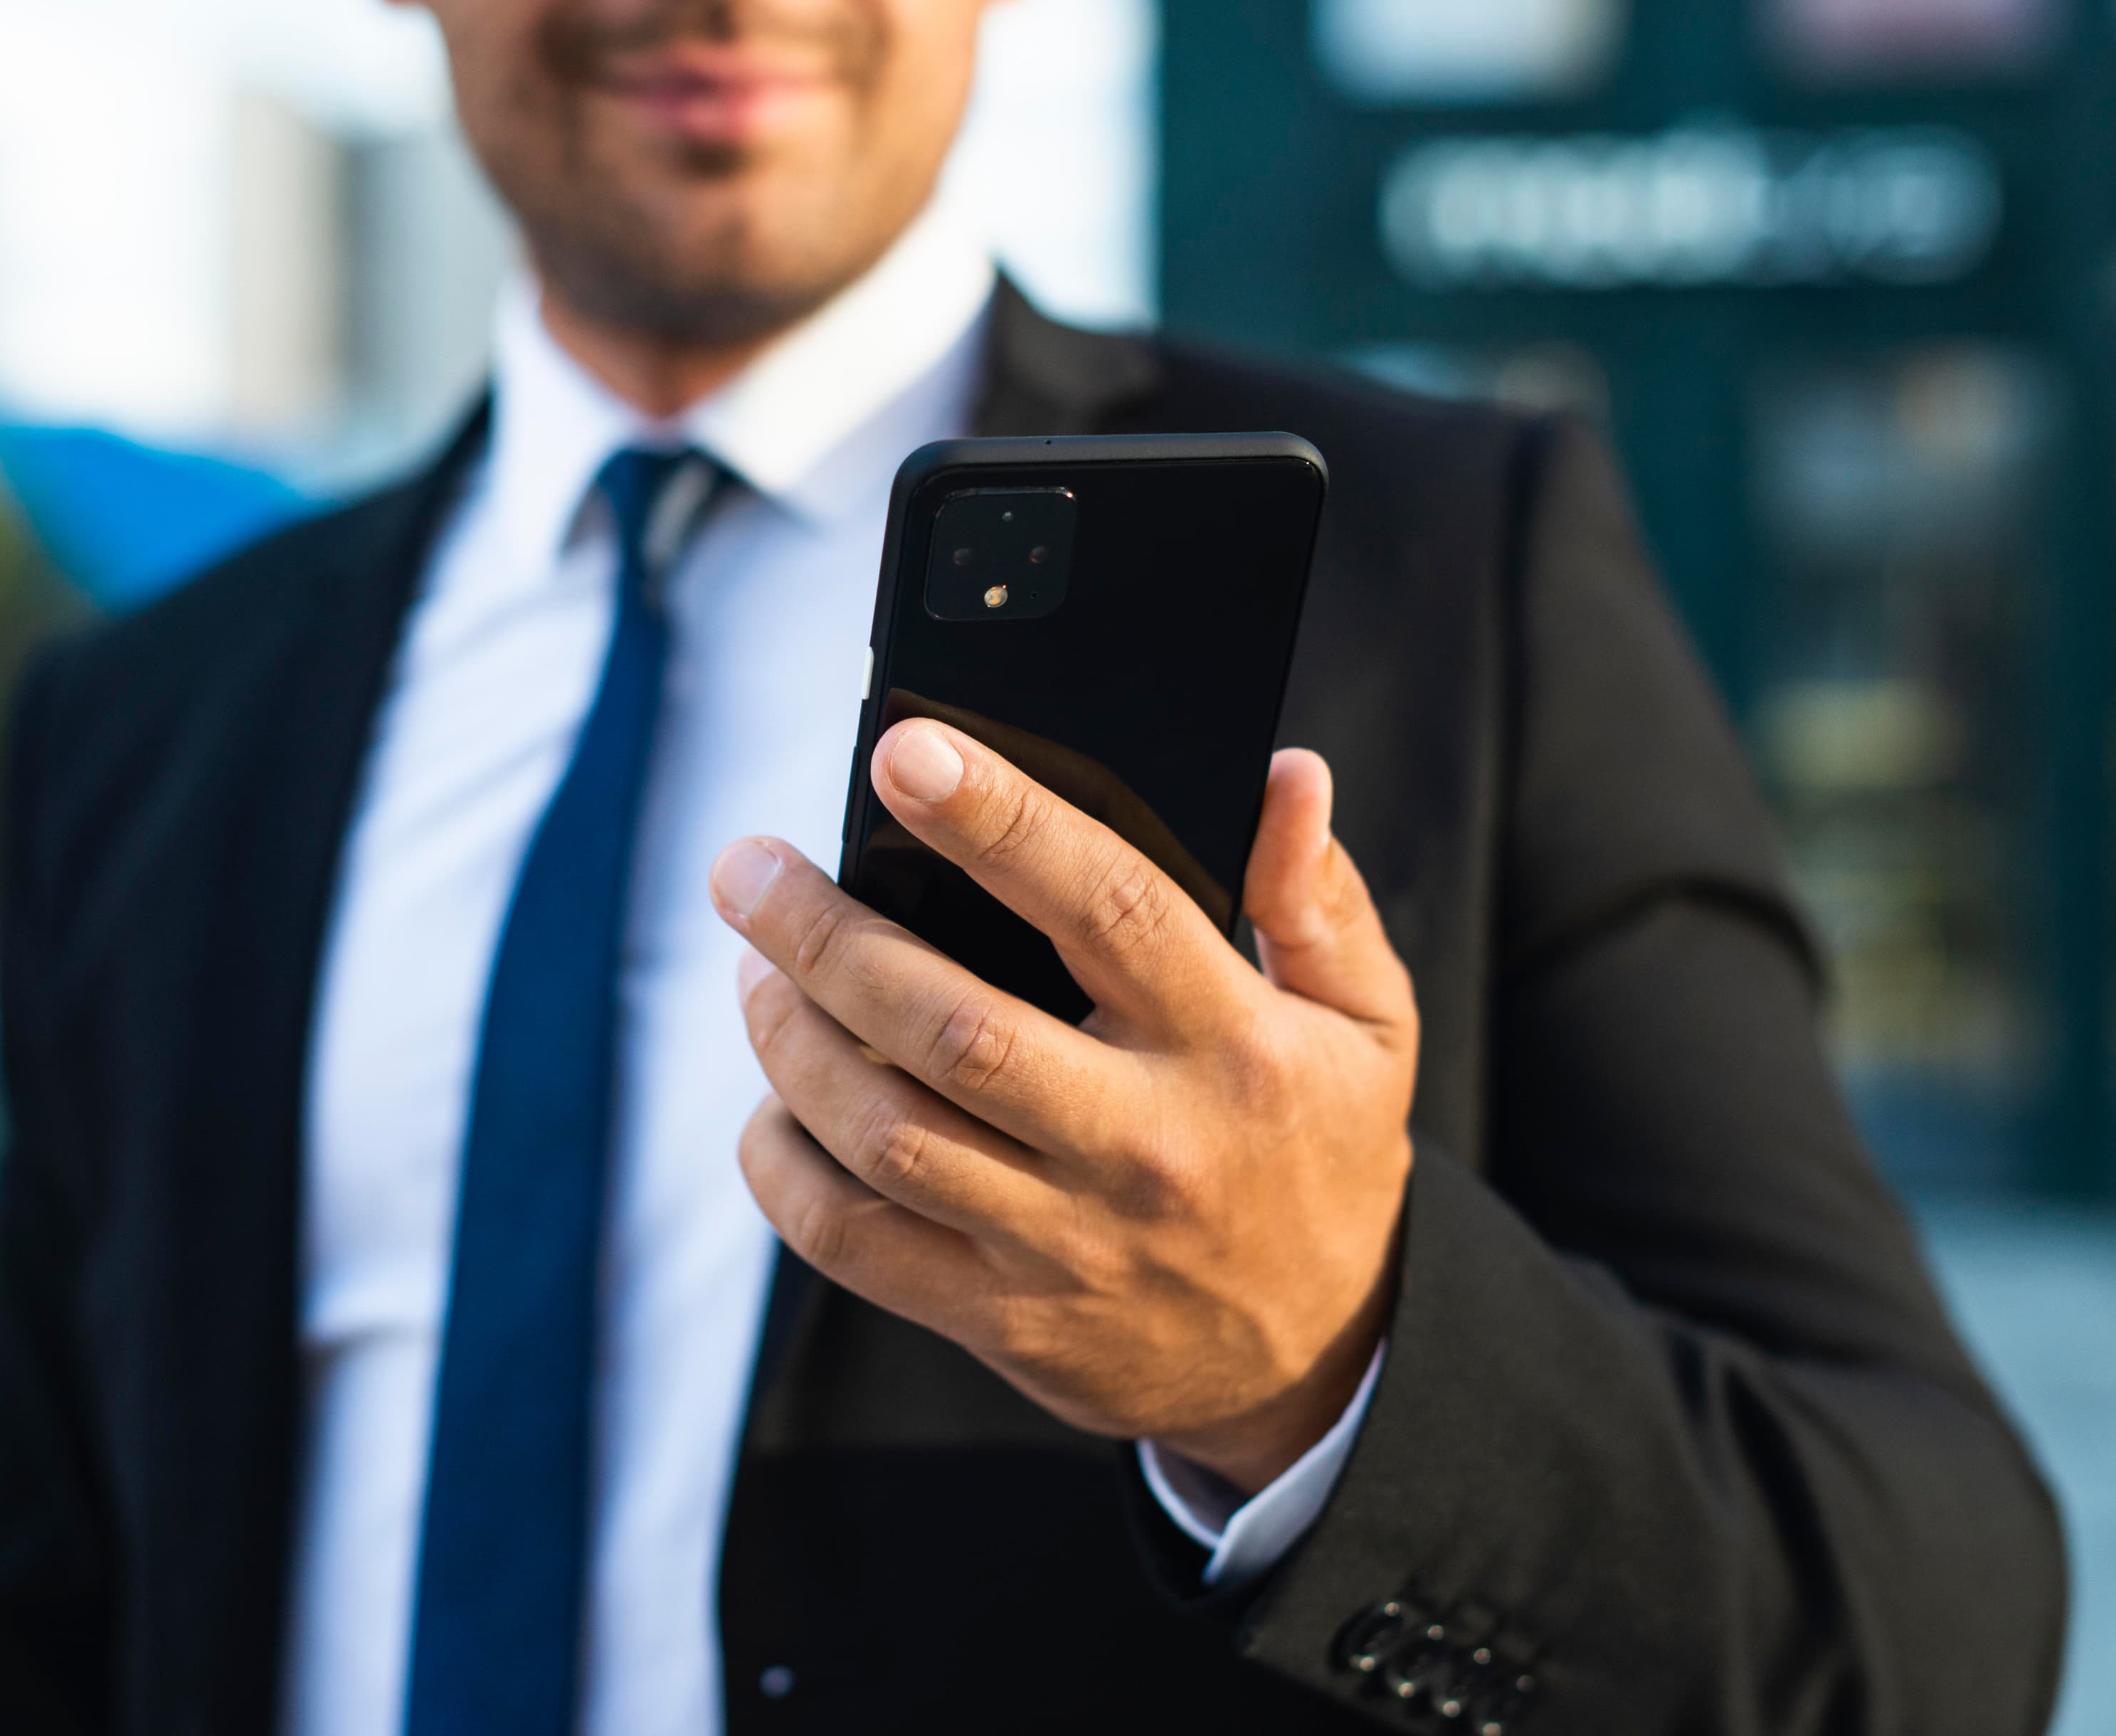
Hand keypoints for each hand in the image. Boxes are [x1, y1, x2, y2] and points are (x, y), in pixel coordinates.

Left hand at [709, 721, 1416, 1494]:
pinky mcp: (1002, 1318)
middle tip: (747, 867)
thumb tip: (1289, 772)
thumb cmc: (1323, 1156)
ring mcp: (1064, 1240)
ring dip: (788, 1038)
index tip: (903, 752)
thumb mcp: (1368, 1022)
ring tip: (753, 966)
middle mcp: (1142, 1143)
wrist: (1321, 1363)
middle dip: (823, 935)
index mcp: (1231, 1045)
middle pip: (951, 1026)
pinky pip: (852, 1241)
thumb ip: (1316, 895)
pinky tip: (771, 1101)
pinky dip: (784, 1165)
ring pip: (885, 1133)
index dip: (999, 822)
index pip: (1107, 906)